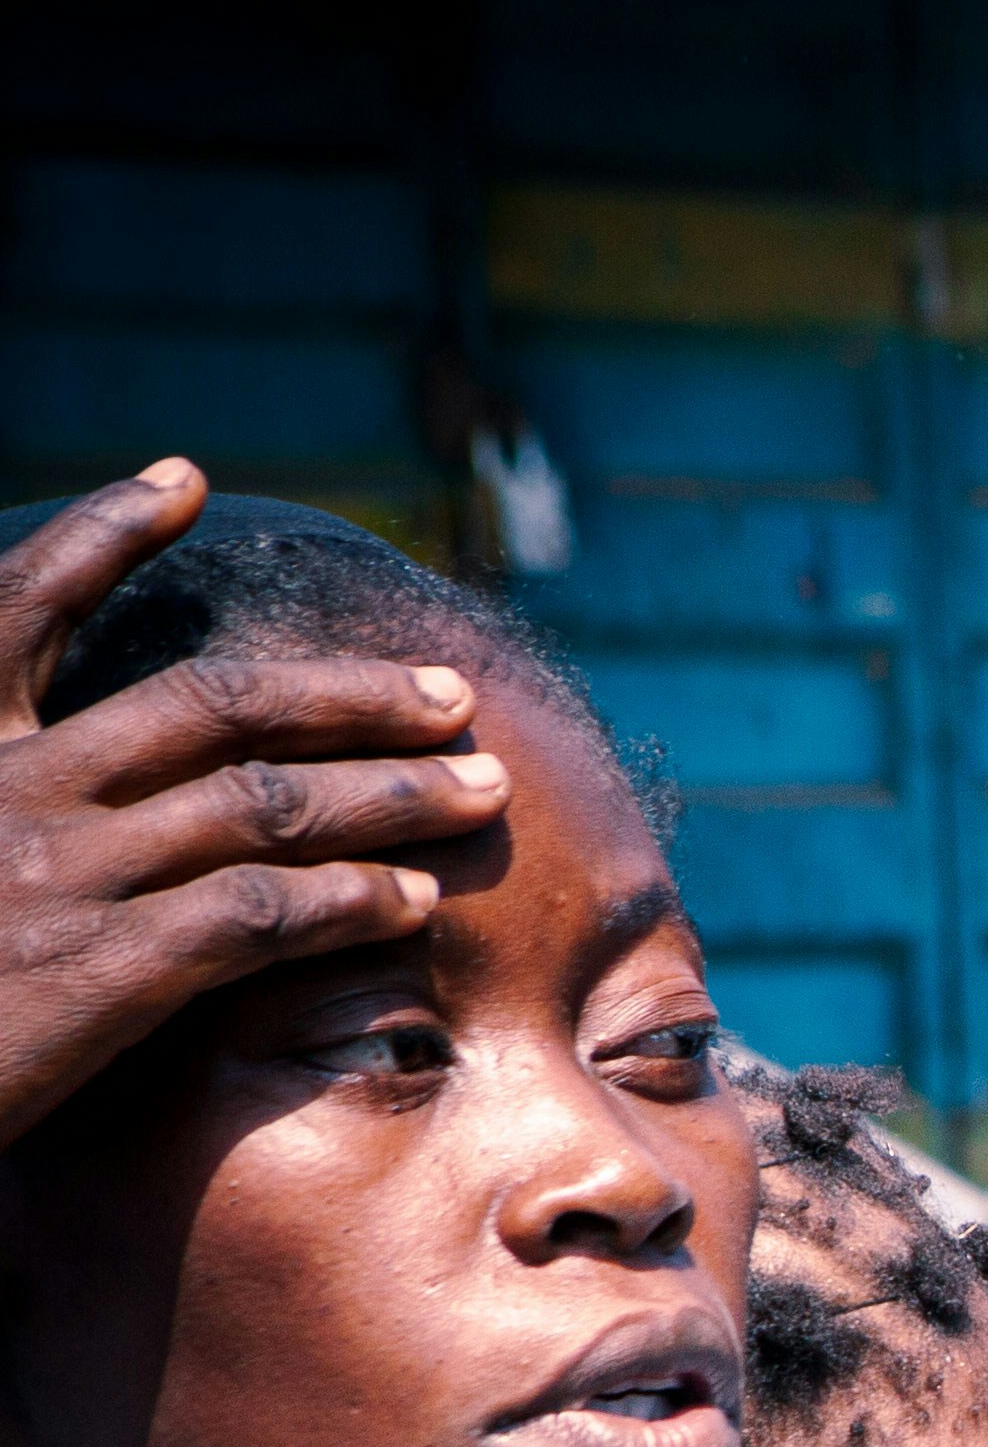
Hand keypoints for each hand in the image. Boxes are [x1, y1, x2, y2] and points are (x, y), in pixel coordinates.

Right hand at [0, 461, 514, 1146]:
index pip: (17, 605)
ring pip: (261, 803)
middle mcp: (6, 788)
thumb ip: (11, 797)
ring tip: (481, 791)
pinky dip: (348, 900)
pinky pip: (257, 911)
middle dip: (349, 693)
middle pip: (209, 704)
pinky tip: (411, 900)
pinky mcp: (97, 969)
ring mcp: (53, 875)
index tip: (181, 477)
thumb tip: (109, 779)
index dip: (100, 533)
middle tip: (452, 695)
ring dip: (390, 793)